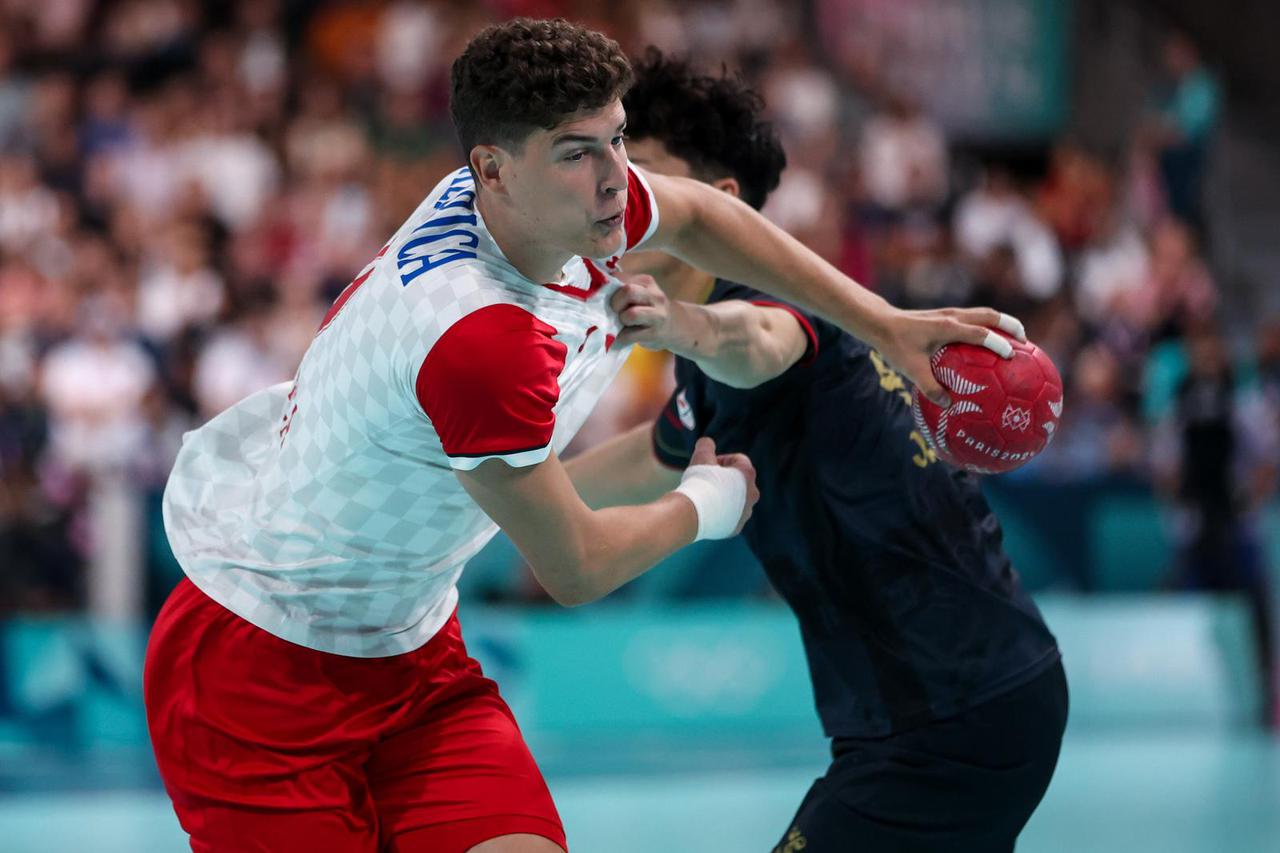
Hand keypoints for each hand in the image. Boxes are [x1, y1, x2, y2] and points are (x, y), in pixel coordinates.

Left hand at [611, 274, 685, 348]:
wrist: (672, 327)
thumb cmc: (647, 309)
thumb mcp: (638, 293)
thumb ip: (621, 288)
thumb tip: (595, 288)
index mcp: (646, 281)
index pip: (620, 278)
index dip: (607, 289)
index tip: (604, 298)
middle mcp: (655, 295)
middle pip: (628, 291)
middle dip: (615, 303)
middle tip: (614, 311)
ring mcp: (657, 315)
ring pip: (631, 314)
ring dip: (621, 321)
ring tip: (623, 323)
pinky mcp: (655, 333)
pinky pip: (630, 335)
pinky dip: (621, 337)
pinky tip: (624, 336)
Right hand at [688, 436, 758, 535]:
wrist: (691, 513)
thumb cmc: (699, 483)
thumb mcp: (701, 456)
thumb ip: (706, 445)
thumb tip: (706, 443)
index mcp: (747, 474)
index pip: (738, 460)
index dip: (721, 459)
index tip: (708, 465)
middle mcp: (752, 494)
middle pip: (739, 482)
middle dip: (724, 479)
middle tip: (706, 480)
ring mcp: (745, 513)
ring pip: (736, 501)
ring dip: (724, 497)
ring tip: (706, 496)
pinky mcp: (736, 527)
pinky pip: (730, 517)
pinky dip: (720, 513)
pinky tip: (706, 511)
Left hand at [873, 307, 1025, 406]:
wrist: (880, 323)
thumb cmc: (895, 346)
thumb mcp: (912, 370)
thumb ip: (931, 388)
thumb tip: (950, 406)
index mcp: (948, 328)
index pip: (981, 333)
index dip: (999, 343)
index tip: (1012, 356)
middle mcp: (953, 317)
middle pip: (990, 315)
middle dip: (1011, 326)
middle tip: (1026, 342)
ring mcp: (950, 314)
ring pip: (983, 313)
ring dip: (1001, 323)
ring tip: (1016, 339)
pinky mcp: (945, 316)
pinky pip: (973, 318)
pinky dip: (987, 326)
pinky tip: (988, 343)